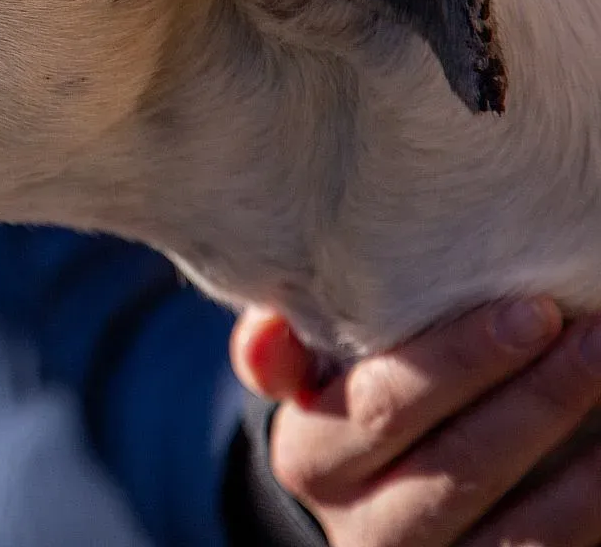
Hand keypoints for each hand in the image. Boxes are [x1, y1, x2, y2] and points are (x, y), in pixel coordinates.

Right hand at [231, 299, 600, 545]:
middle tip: (593, 338)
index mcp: (312, 459)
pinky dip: (596, 507)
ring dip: (584, 465)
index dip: (456, 362)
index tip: (532, 310)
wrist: (385, 512)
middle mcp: (365, 529)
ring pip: (518, 529)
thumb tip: (267, 328)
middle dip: (535, 397)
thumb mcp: (312, 379)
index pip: (381, 406)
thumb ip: (284, 349)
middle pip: (459, 465)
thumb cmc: (360, 407)